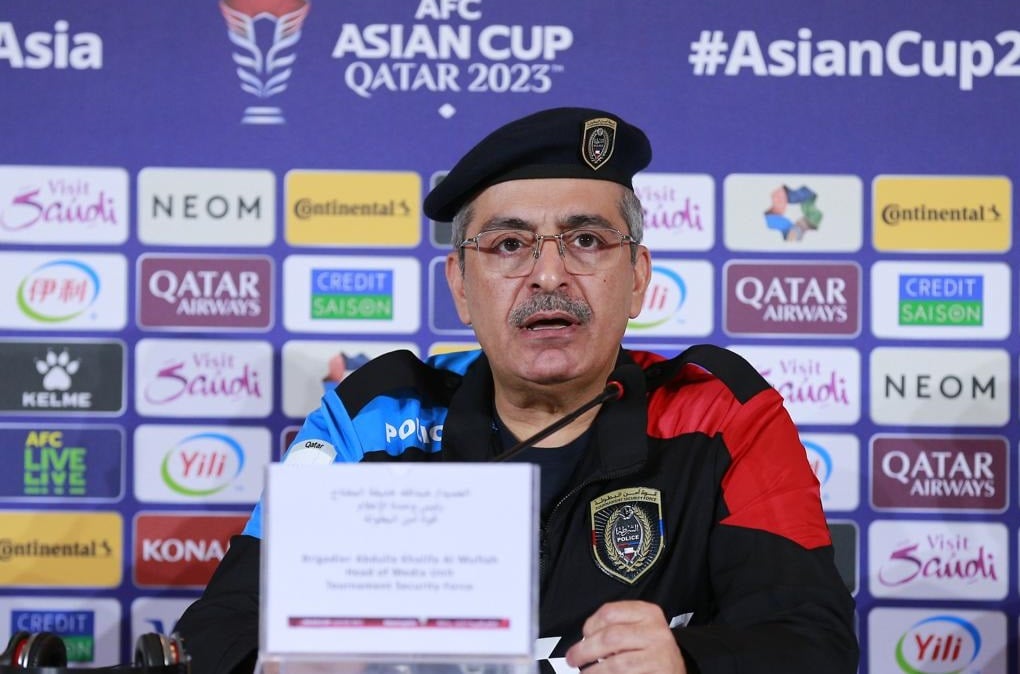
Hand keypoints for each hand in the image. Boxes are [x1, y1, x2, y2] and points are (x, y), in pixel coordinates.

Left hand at [564, 600, 686, 673]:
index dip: (590, 625)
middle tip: (572, 659)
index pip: (610, 612)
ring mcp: (659, 653)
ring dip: (595, 670)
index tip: (583, 635)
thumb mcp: (638, 628)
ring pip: (617, 663)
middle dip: (585, 650)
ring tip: (586, 673)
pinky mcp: (660, 672)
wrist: (676, 668)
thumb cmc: (650, 648)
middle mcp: (655, 630)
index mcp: (647, 612)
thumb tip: (584, 641)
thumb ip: (615, 628)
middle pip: (610, 637)